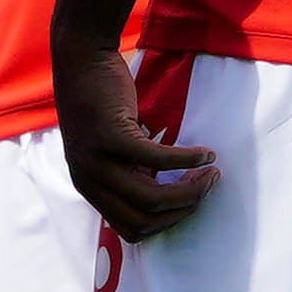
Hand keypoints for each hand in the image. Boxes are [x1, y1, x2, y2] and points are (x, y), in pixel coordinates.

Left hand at [52, 48, 216, 239]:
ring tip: (210, 173)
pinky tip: (205, 153)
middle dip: (184, 210)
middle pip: (145, 221)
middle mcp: (89, 180)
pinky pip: (159, 160)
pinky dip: (188, 159)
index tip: (187, 205)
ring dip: (191, 190)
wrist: (80, 61)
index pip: (131, 230)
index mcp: (89, 188)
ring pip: (153, 198)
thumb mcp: (105, 150)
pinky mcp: (113, 138)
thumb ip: (125, 174)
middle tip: (206, 188)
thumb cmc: (99, 103)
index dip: (166, 224)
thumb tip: (165, 198)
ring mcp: (99, 161)